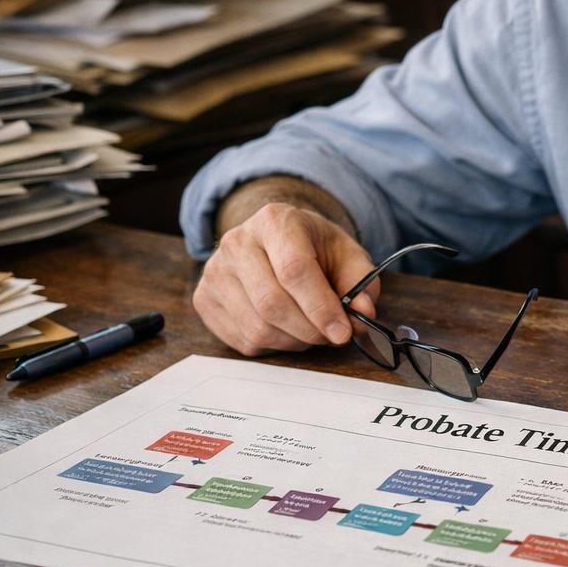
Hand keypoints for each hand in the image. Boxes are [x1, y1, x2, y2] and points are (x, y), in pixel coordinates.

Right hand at [193, 202, 377, 355]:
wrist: (277, 239)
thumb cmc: (314, 248)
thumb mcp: (347, 255)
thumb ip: (361, 283)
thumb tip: (362, 315)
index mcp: (275, 221)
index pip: (294, 270)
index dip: (321, 307)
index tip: (343, 331)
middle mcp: (237, 242)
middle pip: (272, 303)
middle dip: (310, 330)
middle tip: (333, 335)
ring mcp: (214, 271)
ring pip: (258, 328)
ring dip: (295, 341)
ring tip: (311, 328)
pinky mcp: (205, 299)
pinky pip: (243, 340)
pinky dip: (274, 345)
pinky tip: (287, 328)